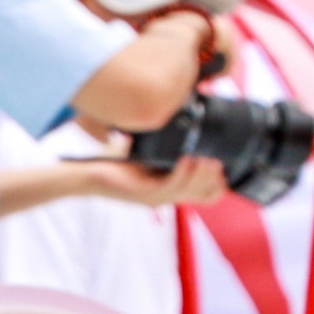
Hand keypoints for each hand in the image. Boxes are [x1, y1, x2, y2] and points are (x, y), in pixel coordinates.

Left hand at [90, 152, 225, 211]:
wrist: (88, 173)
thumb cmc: (118, 160)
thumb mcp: (151, 149)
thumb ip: (170, 140)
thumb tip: (189, 115)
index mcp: (171, 187)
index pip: (206, 196)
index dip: (219, 186)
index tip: (226, 170)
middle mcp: (166, 196)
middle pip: (202, 194)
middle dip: (213, 177)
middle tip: (218, 161)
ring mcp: (155, 197)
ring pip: (188, 191)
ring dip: (200, 175)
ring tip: (208, 159)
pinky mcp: (143, 195)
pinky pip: (169, 187)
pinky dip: (181, 174)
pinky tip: (187, 159)